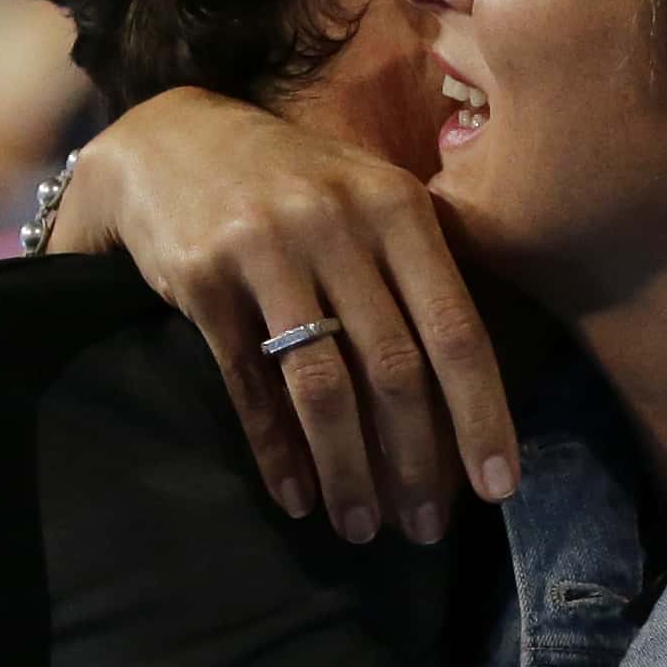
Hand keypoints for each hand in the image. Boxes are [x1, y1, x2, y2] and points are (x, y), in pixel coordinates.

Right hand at [56, 89, 517, 542]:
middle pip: (394, 368)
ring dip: (348, 470)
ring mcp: (266, 249)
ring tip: (360, 528)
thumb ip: (423, 270)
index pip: (456, 328)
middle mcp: (338, 223)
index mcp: (397, 206)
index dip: (482, 414)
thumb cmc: (292, 184)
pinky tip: (296, 498)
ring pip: (322, 386)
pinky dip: (277, 451)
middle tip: (427, 528)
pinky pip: (249, 385)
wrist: (167, 139)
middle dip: (416, 461)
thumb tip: (473, 390)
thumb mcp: (369, 197)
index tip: (499, 486)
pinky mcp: (203, 278)